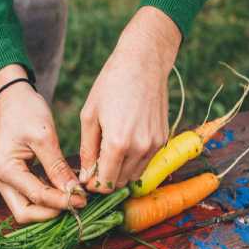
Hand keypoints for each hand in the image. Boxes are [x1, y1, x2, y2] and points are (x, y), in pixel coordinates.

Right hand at [0, 65, 85, 223]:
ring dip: (50, 207)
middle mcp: (0, 180)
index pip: (37, 196)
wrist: (13, 97)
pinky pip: (30, 196)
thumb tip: (73, 191)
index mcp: (4, 169)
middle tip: (77, 204)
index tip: (83, 199)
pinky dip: (47, 197)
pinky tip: (65, 190)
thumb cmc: (26, 111)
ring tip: (74, 198)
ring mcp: (5, 180)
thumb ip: (57, 167)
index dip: (62, 201)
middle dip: (51, 212)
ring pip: (27, 208)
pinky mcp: (14, 177)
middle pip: (25, 213)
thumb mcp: (44, 137)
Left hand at [79, 6, 181, 192]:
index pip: (105, 183)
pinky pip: (145, 162)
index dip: (92, 185)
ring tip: (107, 154)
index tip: (85, 177)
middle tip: (94, 165)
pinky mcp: (163, 139)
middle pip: (120, 182)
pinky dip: (133, 161)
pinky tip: (123, 143)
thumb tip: (85, 177)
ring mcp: (155, 145)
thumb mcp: (89, 116)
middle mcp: (140, 148)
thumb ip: (87, 150)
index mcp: (118, 143)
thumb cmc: (111, 85)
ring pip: (134, 175)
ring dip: (120, 172)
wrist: (144, 63)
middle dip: (105, 180)